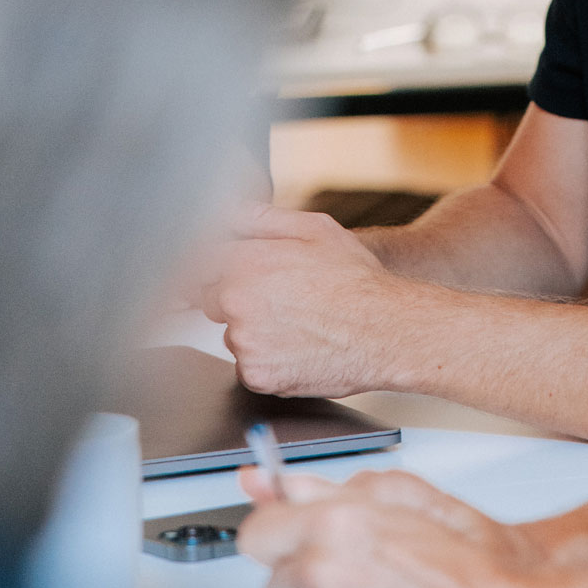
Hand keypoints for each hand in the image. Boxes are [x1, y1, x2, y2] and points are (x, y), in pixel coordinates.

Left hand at [201, 203, 422, 397]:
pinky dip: (269, 360)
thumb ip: (262, 218)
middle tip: (283, 300)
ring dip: (255, 331)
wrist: (386, 331)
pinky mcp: (256, 376)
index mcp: (245, 263)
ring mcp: (245, 343)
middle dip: (239, 299)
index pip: (201, 264)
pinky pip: (250, 366)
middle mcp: (237, 304)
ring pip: (234, 335)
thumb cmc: (356, 280)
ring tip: (300, 324)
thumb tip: (227, 211)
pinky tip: (300, 346)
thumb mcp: (315, 229)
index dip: (217, 268)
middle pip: (213, 302)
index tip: (234, 277)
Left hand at [237, 467, 567, 587]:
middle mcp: (319, 575)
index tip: (296, 533)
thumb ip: (336, 487)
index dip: (281, 529)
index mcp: (336, 524)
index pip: (258, 528)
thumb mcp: (411, 499)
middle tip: (350, 568)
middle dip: (299, 569)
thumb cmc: (472, 567)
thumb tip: (279, 482)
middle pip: (268, 575)